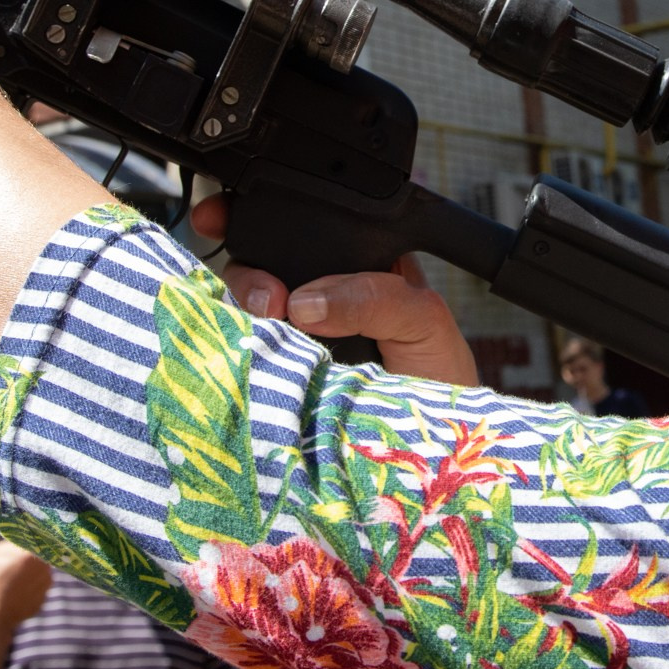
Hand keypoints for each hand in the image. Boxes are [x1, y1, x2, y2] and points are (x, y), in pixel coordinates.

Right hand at [0, 513, 51, 630]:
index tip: (15, 537)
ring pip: (37, 569)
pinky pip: (37, 586)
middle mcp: (45, 567)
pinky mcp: (42, 600)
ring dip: (25, 569)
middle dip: (22, 553)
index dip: (24, 534)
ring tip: (8, 573)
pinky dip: (26, 585)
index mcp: (33, 551)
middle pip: (36, 552)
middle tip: (7, 557)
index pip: (33, 535)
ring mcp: (46, 585)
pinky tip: (12, 587)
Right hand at [192, 194, 478, 385]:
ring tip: (265, 322)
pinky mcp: (275, 379)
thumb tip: (305, 301)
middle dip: (249, 269)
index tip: (228, 215)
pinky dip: (235, 346)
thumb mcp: (424, 319)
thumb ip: (377, 294)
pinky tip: (246, 348)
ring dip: (240, 306)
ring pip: (245, 308)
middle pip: (263, 265)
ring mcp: (291, 339)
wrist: (432, 453)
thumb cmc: (439, 378)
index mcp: (356, 268)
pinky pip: (244, 352)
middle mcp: (317, 299)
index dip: (269, 216)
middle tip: (268, 299)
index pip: (307, 232)